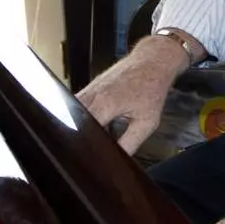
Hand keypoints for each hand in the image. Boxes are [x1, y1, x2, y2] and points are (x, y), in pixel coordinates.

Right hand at [74, 36, 185, 152]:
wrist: (152, 61)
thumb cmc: (152, 90)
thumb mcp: (147, 122)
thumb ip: (129, 143)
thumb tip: (115, 161)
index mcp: (104, 104)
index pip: (83, 131)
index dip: (83, 147)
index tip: (85, 161)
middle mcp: (91, 95)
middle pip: (73, 123)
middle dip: (76, 139)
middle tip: (80, 157)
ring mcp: (88, 90)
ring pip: (72, 114)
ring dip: (76, 128)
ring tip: (82, 144)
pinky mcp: (89, 88)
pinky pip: (77, 105)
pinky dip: (79, 118)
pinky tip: (87, 129)